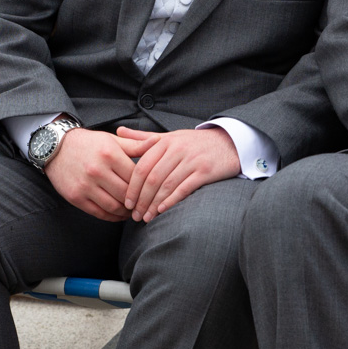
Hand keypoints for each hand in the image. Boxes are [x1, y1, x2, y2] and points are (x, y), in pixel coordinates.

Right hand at [44, 127, 155, 221]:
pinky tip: (118, 214)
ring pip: (114, 206)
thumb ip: (136, 144)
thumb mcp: (112, 139)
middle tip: (145, 205)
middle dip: (138, 202)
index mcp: (110, 154)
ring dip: (126, 213)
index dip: (146, 186)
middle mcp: (98, 170)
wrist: (56, 148)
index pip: (136, 176)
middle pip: (126, 194)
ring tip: (133, 211)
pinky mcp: (76, 197)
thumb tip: (158, 141)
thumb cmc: (89, 143)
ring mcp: (85, 185)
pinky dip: (112, 217)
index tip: (152, 190)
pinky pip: (98, 212)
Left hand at [119, 127, 240, 221]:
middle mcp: (177, 149)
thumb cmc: (194, 143)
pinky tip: (162, 211)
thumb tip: (118, 130)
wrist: (229, 143)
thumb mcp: (170, 136)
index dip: (132, 186)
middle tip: (134, 214)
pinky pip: (184, 188)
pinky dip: (171, 201)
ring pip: (166, 185)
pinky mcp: (205, 171)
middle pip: (152, 178)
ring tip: (146, 218)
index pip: (142, 166)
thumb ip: (144, 137)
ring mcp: (192, 160)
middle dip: (141, 199)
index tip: (126, 202)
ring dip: (153, 204)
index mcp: (165, 141)